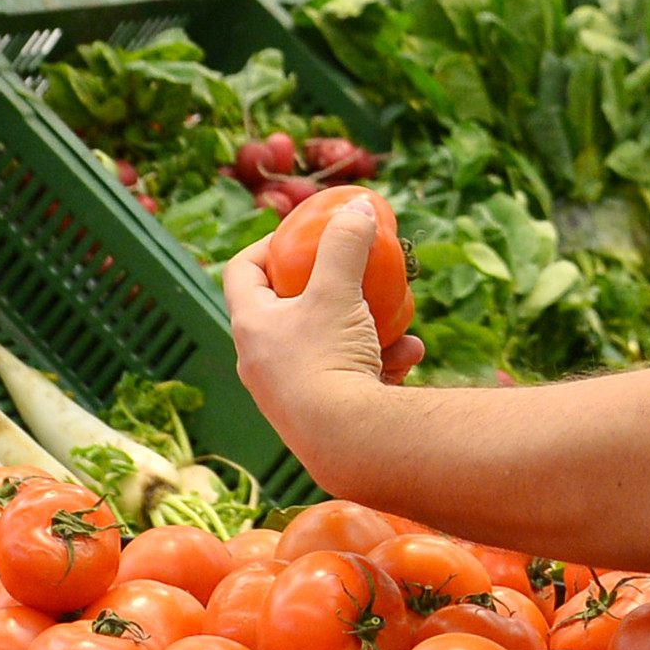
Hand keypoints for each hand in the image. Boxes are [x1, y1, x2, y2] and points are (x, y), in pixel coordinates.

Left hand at [223, 200, 423, 461]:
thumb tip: (357, 206)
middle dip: (326, 289)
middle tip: (351, 274)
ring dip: (363, 328)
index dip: (266, 245)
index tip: (300, 235)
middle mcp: (260, 362)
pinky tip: (408, 356)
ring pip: (326, 345)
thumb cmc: (328, 359)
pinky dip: (377, 363)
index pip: (241, 271)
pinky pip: (347, 378)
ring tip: (394, 320)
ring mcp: (287, 393)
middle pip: (286, 309)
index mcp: (250, 326)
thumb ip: (346, 243)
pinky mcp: (318, 419)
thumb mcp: (337, 291)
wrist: (346, 442)